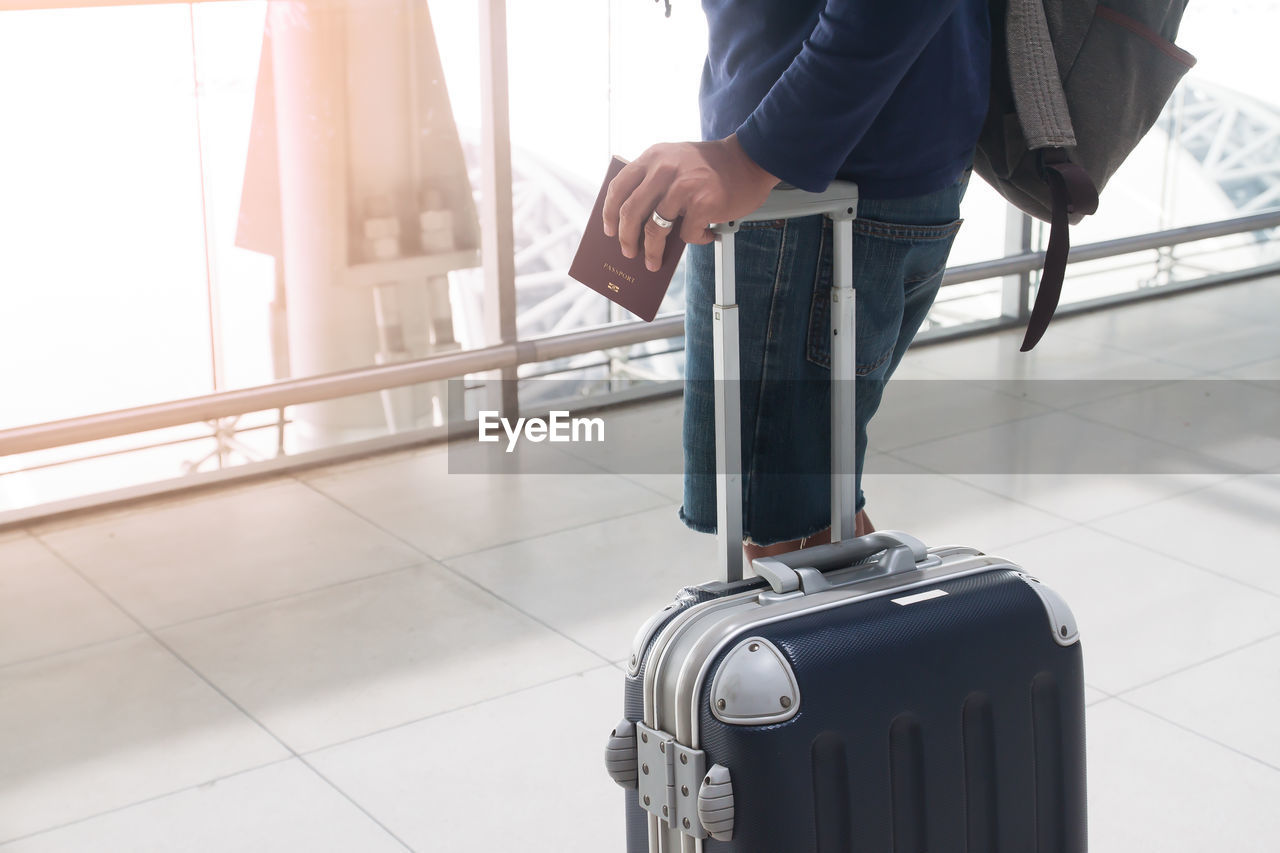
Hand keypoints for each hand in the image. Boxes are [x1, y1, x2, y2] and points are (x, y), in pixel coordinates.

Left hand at [602, 134, 779, 270]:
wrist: (751, 159)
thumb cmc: (712, 166)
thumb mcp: (676, 160)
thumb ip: (656, 181)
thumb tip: (635, 224)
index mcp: (653, 157)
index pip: (619, 186)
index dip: (609, 212)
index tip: (609, 231)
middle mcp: (664, 169)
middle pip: (631, 212)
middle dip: (626, 238)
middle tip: (628, 253)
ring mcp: (683, 186)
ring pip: (655, 229)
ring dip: (652, 251)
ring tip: (653, 262)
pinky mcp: (702, 203)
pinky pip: (687, 234)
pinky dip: (694, 239)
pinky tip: (703, 235)